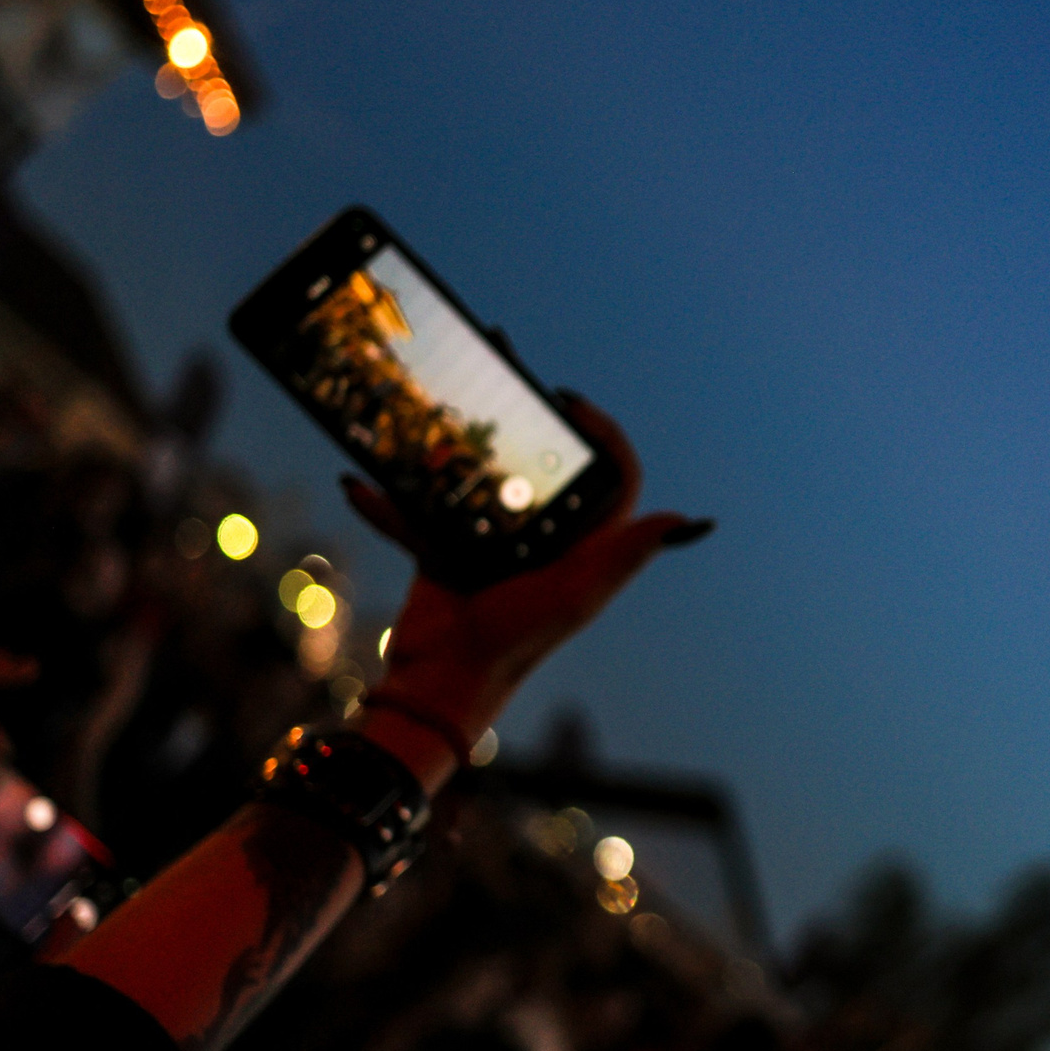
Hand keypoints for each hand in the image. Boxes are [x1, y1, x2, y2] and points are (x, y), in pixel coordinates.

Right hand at [342, 395, 707, 745]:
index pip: (612, 476)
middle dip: (519, 415)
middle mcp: (543, 538)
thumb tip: (692, 519)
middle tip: (501, 368)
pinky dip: (386, 504)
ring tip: (433, 395)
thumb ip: (626, 552)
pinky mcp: (442, 550)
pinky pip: (416, 514)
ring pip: (475, 477)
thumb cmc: (518, 639)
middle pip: (539, 462)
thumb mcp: (576, 593)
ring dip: (451, 441)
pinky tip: (357, 483)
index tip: (568, 399)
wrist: (445, 681)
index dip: (600, 432)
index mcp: (584, 545)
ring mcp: (490, 541)